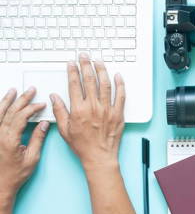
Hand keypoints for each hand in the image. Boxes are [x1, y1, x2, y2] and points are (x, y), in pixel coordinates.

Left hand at [0, 87, 48, 199]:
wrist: (0, 185)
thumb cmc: (14, 175)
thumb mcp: (32, 158)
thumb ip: (38, 138)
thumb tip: (43, 124)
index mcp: (9, 139)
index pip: (21, 116)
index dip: (32, 108)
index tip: (41, 104)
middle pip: (10, 111)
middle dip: (21, 99)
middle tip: (29, 91)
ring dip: (6, 101)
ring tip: (12, 91)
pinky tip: (0, 105)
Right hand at [50, 54, 125, 172]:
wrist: (99, 157)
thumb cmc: (83, 146)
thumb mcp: (64, 130)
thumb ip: (59, 111)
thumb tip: (54, 97)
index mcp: (79, 110)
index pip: (75, 84)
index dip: (73, 71)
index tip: (71, 63)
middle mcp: (93, 107)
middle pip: (90, 80)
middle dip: (86, 65)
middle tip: (85, 56)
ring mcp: (107, 109)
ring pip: (105, 84)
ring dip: (102, 70)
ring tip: (99, 61)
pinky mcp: (118, 114)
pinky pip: (121, 96)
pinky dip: (120, 84)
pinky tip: (118, 76)